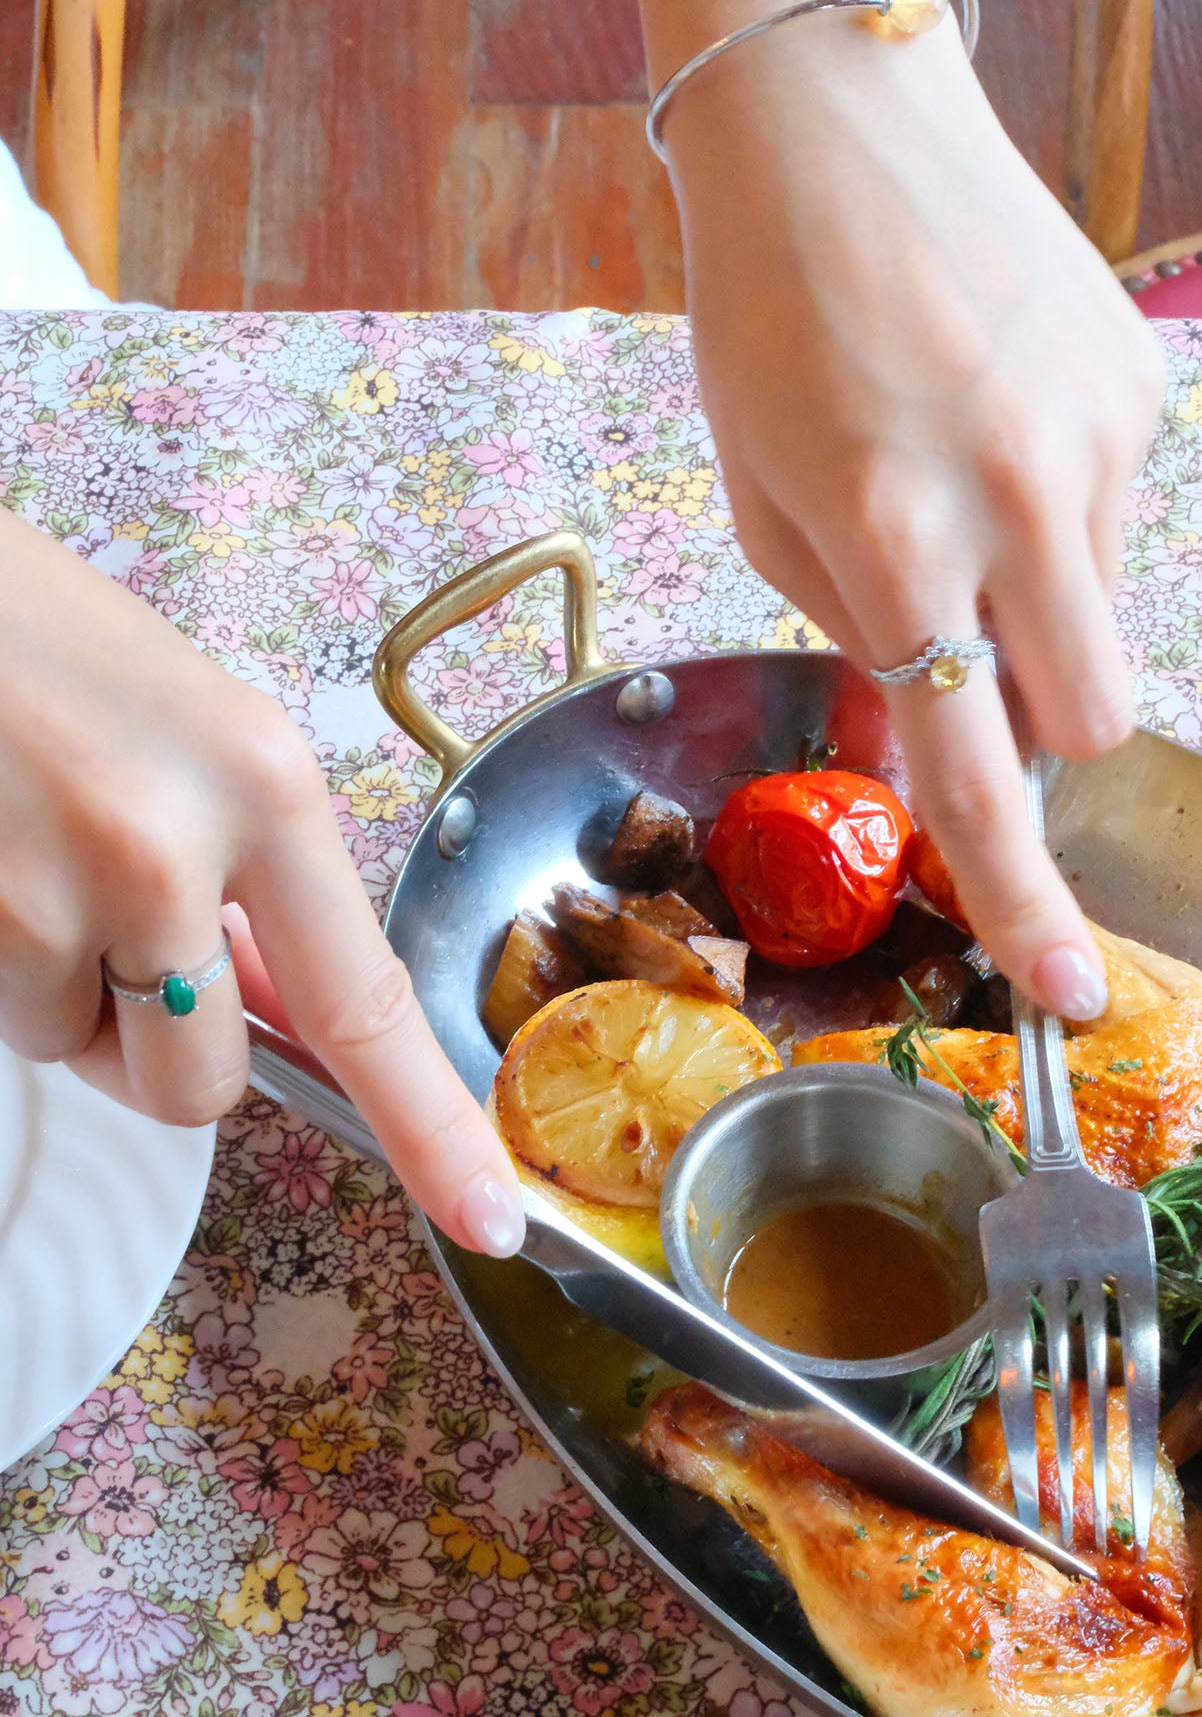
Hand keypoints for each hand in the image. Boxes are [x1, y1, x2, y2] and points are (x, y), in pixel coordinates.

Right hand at [0, 511, 523, 1255]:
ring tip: (40, 862)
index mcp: (263, 784)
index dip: (431, 1125)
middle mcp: (165, 849)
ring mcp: (45, 896)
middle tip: (130, 944)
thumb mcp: (199, 738)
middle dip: (173, 1047)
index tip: (491, 1217)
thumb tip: (286, 1013)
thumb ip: (254, 881)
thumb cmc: (50, 646)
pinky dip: (11, 972)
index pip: (365, 999)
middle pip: (203, 1085)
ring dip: (74, 1000)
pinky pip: (14, 1024)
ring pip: (89, 1055)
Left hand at [666, 24, 1164, 1016]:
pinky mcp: (1141, 382)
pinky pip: (1115, 511)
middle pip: (1093, 718)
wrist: (833, 118)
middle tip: (964, 642)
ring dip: (1040, 596)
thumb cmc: (761, 311)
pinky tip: (992, 407)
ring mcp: (1094, 434)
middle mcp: (1013, 495)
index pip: (976, 766)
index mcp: (890, 535)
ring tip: (956, 473)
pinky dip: (1059, 502)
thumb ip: (846, 629)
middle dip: (1039, 724)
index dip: (1019, 896)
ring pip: (1104, 611)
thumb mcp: (761, 493)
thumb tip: (912, 728)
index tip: (1065, 987)